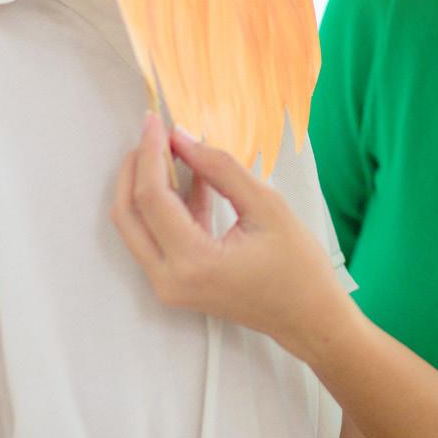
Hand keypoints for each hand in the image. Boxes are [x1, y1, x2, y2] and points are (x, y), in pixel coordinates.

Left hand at [111, 113, 354, 362]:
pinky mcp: (176, 282)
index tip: (156, 120)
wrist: (308, 317)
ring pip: (136, 225)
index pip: (152, 197)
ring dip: (145, 183)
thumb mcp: (266, 205)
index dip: (151, 152)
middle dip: (135, 167)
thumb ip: (220, 169)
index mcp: (193, 261)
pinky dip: (163, 203)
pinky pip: (155, 236)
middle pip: (129, 213)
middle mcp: (169, 279)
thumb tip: (183, 139)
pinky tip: (187, 175)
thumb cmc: (297, 266)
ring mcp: (169, 285)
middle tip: (153, 131)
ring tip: (168, 147)